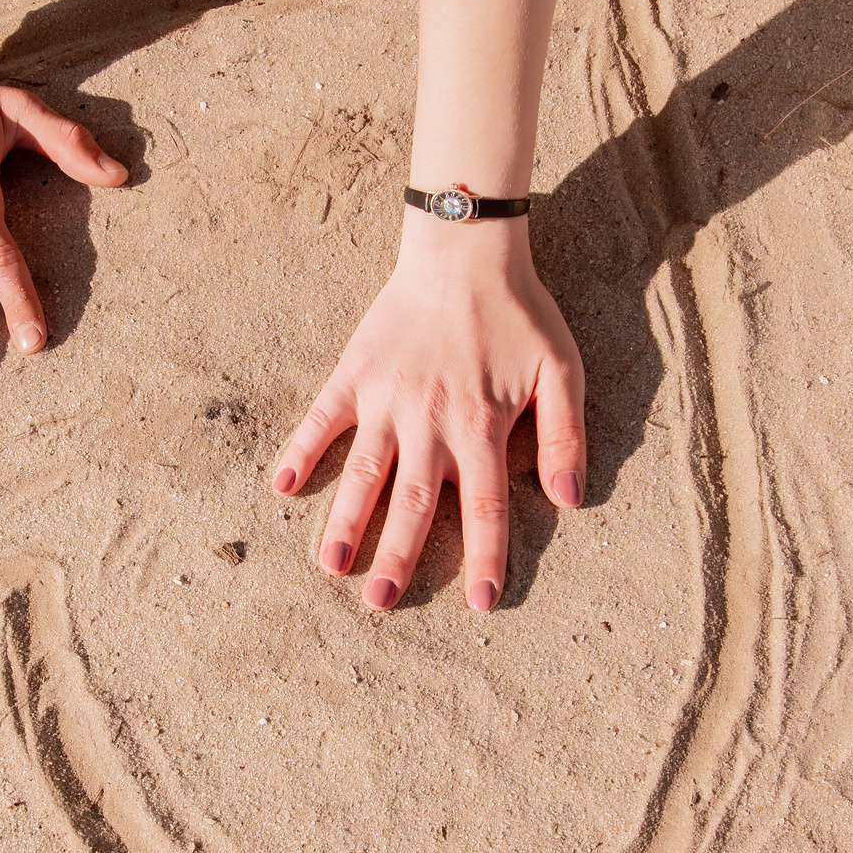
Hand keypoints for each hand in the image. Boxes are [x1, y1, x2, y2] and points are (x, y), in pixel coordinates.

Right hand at [269, 217, 586, 612]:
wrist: (465, 249)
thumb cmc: (520, 313)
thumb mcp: (561, 371)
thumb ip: (563, 437)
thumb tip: (570, 499)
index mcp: (481, 428)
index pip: (484, 509)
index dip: (483, 558)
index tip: (478, 603)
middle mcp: (430, 422)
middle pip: (413, 504)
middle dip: (399, 557)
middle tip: (382, 603)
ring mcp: (386, 399)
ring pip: (364, 473)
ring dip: (346, 521)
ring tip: (332, 565)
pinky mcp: (355, 373)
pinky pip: (322, 418)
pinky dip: (302, 450)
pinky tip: (281, 485)